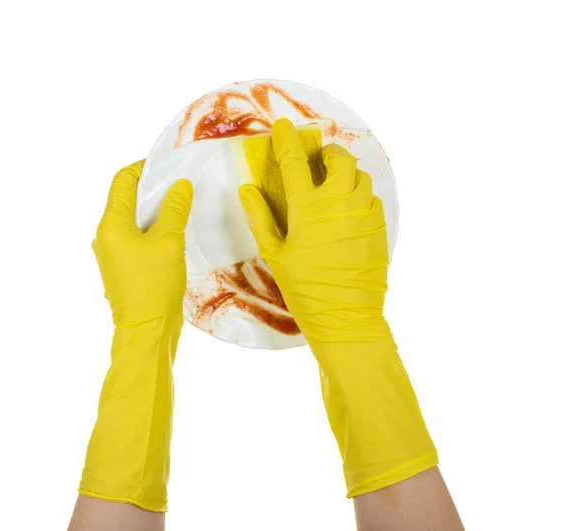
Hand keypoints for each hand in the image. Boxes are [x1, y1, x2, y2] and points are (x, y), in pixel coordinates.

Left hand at [79, 161, 192, 512]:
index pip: (122, 181)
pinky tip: (176, 233)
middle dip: (152, 188)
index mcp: (111, 224)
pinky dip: (154, 229)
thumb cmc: (154, 285)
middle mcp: (105, 236)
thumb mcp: (169, 241)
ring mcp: (113, 254)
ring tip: (182, 206)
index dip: (143, 167)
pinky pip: (137, 238)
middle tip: (181, 184)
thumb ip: (175, 209)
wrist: (147, 332)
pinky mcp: (124, 268)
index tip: (168, 165)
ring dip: (155, 210)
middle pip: (126, 199)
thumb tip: (180, 185)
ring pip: (133, 220)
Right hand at [239, 118, 436, 497]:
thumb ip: (260, 217)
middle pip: (339, 159)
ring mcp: (364, 213)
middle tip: (318, 160)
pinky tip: (348, 208)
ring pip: (361, 175)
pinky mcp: (380, 226)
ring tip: (334, 184)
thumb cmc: (304, 288)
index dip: (287, 139)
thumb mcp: (275, 255)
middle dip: (327, 152)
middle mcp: (340, 202)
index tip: (284, 126)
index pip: (295, 161)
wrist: (346, 317)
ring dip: (346, 172)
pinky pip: (371, 197)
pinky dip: (359, 193)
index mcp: (308, 208)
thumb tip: (247, 189)